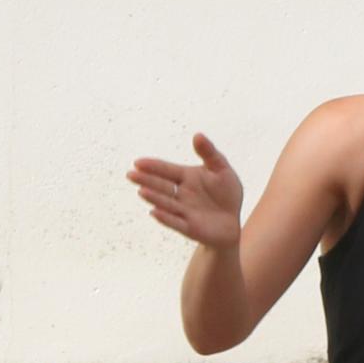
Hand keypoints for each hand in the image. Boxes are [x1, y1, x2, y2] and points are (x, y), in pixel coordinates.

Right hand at [126, 135, 246, 248]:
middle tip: (131, 175)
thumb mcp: (221, 169)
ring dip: (154, 198)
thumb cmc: (226, 193)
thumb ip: (209, 153)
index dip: (152, 166)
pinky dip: (166, 218)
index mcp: (185, 177)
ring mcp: (183, 211)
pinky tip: (155, 212)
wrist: (232, 220)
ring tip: (142, 191)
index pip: (166, 170)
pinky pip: (176, 223)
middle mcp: (180, 194)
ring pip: (166, 203)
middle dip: (146, 180)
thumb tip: (197, 134)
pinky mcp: (189, 227)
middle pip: (161, 186)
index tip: (138, 162)